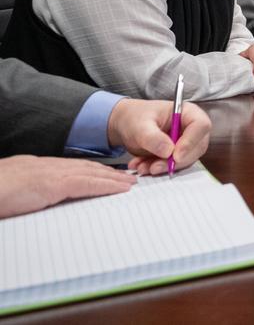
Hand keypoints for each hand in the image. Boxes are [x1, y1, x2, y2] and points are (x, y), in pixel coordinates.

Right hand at [0, 156, 134, 218]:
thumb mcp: (12, 192)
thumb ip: (28, 192)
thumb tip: (37, 199)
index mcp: (33, 167)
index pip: (68, 167)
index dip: (89, 170)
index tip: (105, 174)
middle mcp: (43, 166)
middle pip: (83, 167)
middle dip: (106, 172)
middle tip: (126, 177)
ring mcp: (47, 173)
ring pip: (89, 173)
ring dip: (112, 178)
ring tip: (129, 183)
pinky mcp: (50, 184)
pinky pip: (85, 183)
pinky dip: (105, 185)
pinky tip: (120, 188)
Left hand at [107, 98, 212, 175]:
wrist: (127, 124)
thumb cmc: (136, 117)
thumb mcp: (140, 125)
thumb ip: (153, 137)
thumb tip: (169, 152)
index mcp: (188, 112)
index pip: (200, 126)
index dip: (191, 142)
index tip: (175, 156)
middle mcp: (191, 128)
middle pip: (197, 147)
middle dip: (176, 161)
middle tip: (155, 167)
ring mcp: (186, 143)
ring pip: (186, 160)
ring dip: (164, 167)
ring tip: (142, 167)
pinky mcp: (178, 155)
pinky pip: (174, 166)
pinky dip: (158, 169)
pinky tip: (142, 166)